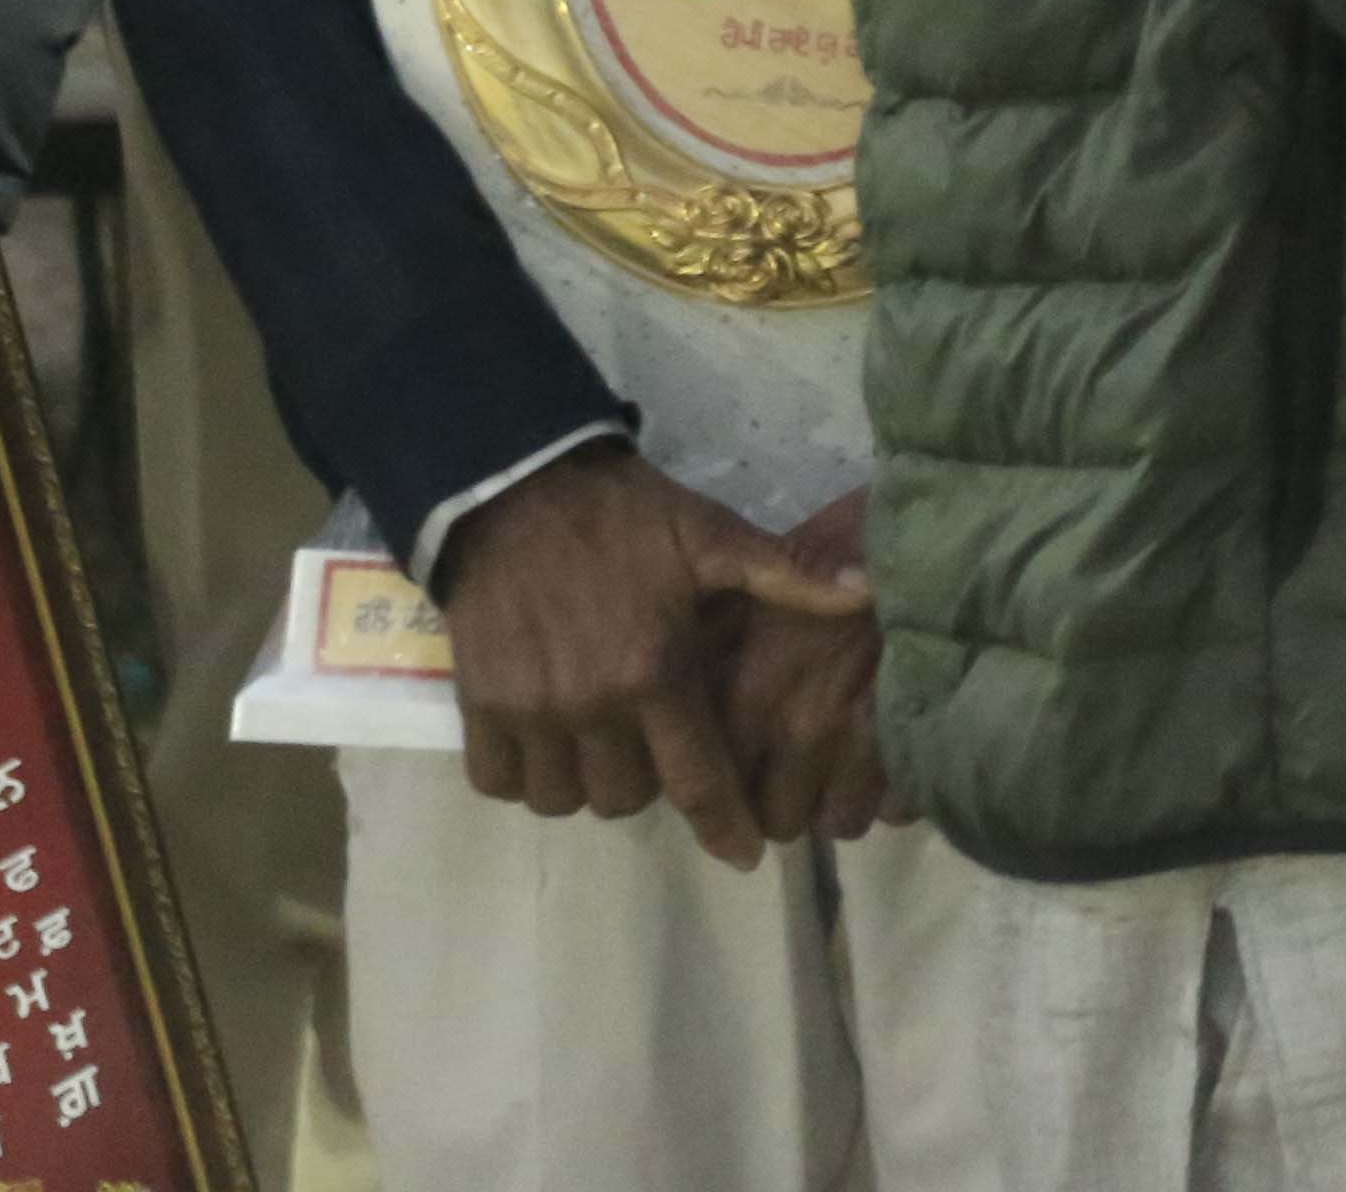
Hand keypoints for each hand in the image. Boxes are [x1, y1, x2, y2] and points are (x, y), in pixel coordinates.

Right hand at [430, 443, 868, 870]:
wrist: (515, 489)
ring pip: (565, 800)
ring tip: (605, 743)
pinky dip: (527, 776)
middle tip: (659, 745)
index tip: (746, 856)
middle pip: (628, 801)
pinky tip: (551, 743)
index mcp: (657, 671)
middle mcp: (592, 705)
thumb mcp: (712, 537)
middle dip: (650, 784)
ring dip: (589, 783)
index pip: (698, 781)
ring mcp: (530, 711)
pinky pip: (501, 783)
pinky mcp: (478, 706)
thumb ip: (786, 577)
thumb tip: (867, 590)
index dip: (725, 827)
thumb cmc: (626, 518)